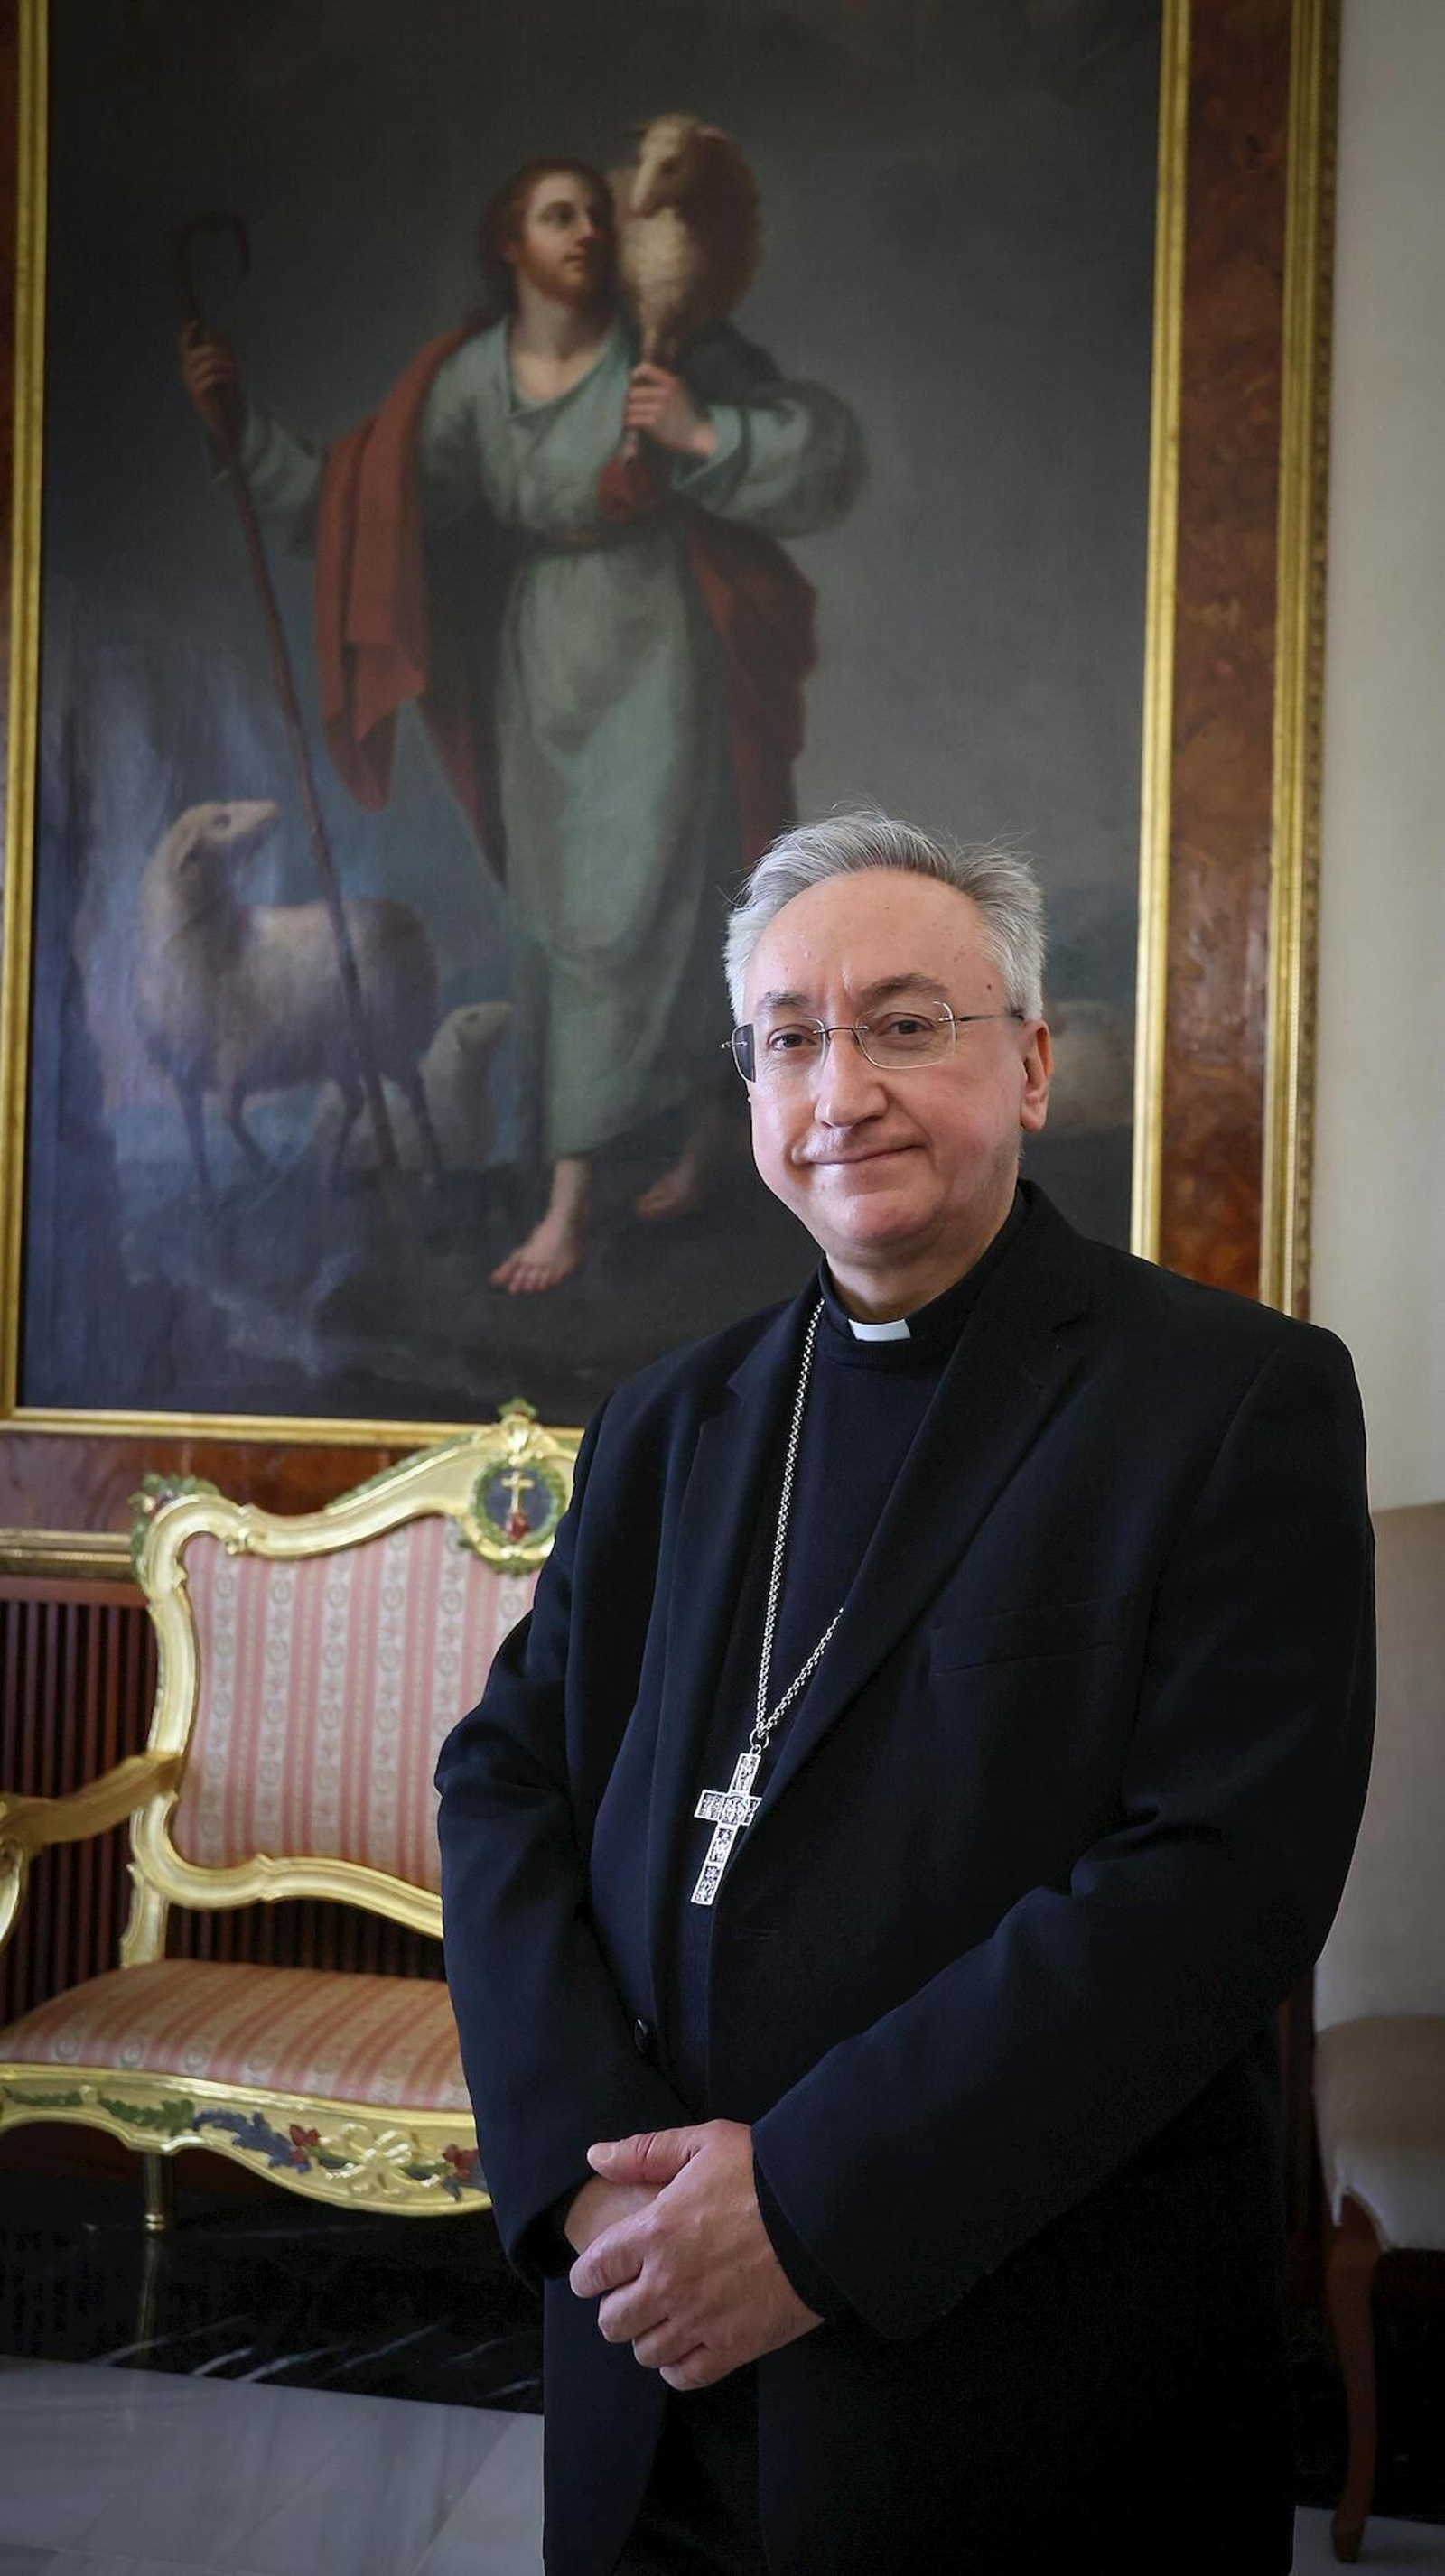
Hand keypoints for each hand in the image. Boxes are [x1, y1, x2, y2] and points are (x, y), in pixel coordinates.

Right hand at [179, 321, 242, 435]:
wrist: (222, 416)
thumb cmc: (222, 390)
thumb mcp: (222, 366)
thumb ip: (217, 348)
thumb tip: (209, 331)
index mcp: (190, 362)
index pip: (183, 344)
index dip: (187, 332)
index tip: (196, 322)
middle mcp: (187, 371)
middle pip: (196, 353)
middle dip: (215, 351)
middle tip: (232, 357)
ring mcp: (190, 382)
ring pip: (206, 364)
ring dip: (224, 364)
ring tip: (236, 369)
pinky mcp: (197, 393)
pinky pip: (210, 378)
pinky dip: (224, 375)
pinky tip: (233, 378)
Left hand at [568, 2119, 821, 2390]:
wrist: (822, 2212)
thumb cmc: (762, 2173)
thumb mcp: (704, 2143)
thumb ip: (644, 2152)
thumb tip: (596, 2155)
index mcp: (653, 2232)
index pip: (594, 2271)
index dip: (588, 2276)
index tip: (596, 2276)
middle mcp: (667, 2283)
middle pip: (612, 2321)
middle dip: (615, 2309)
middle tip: (632, 2295)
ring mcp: (699, 2320)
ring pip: (645, 2352)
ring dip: (647, 2336)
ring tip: (662, 2319)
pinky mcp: (733, 2348)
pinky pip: (684, 2375)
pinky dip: (677, 2366)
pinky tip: (686, 2345)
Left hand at [623, 363, 717, 461]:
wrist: (697, 435)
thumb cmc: (688, 414)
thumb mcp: (681, 392)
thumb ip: (664, 384)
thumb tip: (639, 379)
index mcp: (671, 382)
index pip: (646, 368)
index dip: (635, 375)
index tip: (632, 382)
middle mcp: (664, 392)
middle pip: (633, 391)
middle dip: (628, 400)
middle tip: (628, 406)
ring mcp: (659, 407)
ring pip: (630, 406)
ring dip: (627, 413)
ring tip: (628, 417)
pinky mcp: (654, 422)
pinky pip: (633, 419)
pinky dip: (629, 422)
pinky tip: (631, 425)